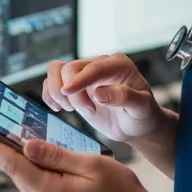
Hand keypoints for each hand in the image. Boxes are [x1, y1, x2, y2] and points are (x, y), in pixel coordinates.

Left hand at [0, 130, 155, 191]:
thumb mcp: (91, 164)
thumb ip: (56, 155)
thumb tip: (26, 146)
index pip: (12, 165)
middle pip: (18, 174)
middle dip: (9, 152)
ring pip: (29, 183)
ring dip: (28, 165)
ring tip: (33, 145)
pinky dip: (40, 177)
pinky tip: (50, 166)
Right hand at [42, 55, 166, 144]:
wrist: (136, 125)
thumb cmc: (143, 115)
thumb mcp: (142, 107)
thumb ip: (125, 97)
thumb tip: (99, 92)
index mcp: (119, 66)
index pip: (94, 68)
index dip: (79, 79)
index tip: (68, 93)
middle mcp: (100, 65)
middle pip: (70, 68)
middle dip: (73, 93)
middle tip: (89, 112)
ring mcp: (85, 75)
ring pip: (57, 70)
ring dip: (57, 91)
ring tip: (69, 109)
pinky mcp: (75, 87)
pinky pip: (52, 82)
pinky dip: (49, 94)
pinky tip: (58, 109)